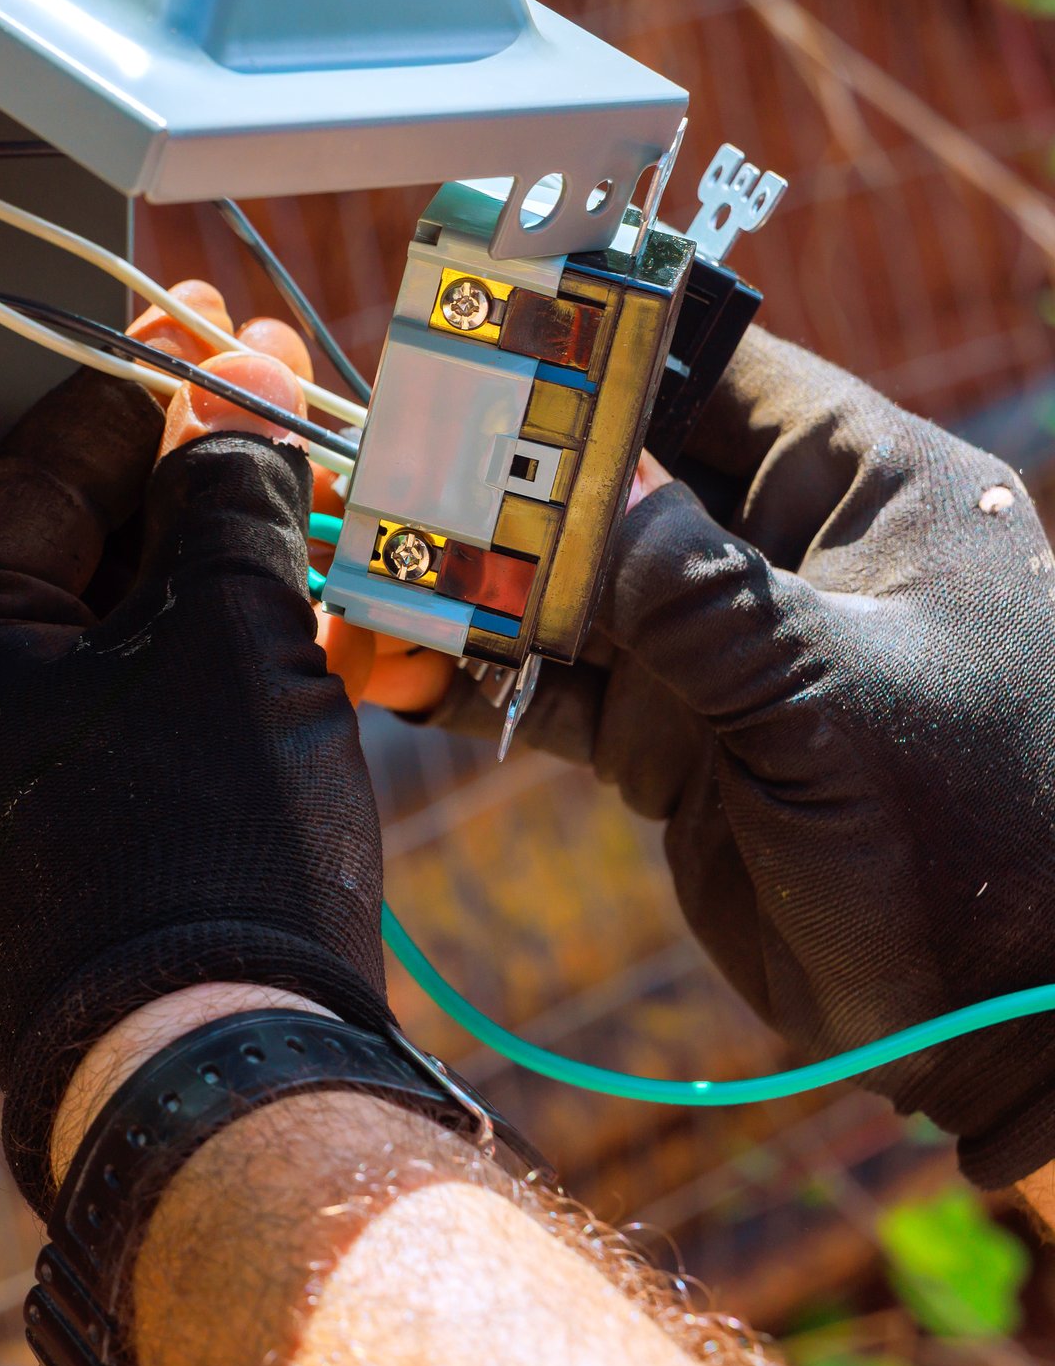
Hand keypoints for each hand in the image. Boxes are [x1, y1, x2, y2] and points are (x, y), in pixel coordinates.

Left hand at [0, 342, 393, 1211]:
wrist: (226, 1087)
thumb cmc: (205, 862)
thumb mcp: (229, 637)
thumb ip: (224, 503)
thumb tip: (230, 434)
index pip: (25, 478)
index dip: (137, 396)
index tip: (211, 340)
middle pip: (62, 562)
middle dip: (182, 485)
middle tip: (272, 404)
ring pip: (102, 654)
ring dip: (208, 582)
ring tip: (309, 513)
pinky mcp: (45, 880)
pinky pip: (119, 740)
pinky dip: (199, 682)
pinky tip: (291, 629)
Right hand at [435, 328, 1054, 1184]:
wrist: (995, 1019)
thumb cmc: (970, 833)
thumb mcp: (825, 692)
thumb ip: (688, 590)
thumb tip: (564, 493)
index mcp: (868, 494)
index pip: (717, 376)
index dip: (602, 354)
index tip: (484, 347)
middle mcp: (784, 555)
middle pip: (618, 479)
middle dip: (506, 481)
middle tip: (389, 470)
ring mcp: (722, 652)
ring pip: (570, 586)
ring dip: (477, 587)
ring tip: (372, 576)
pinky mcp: (673, 742)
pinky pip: (555, 687)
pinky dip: (482, 680)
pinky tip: (404, 670)